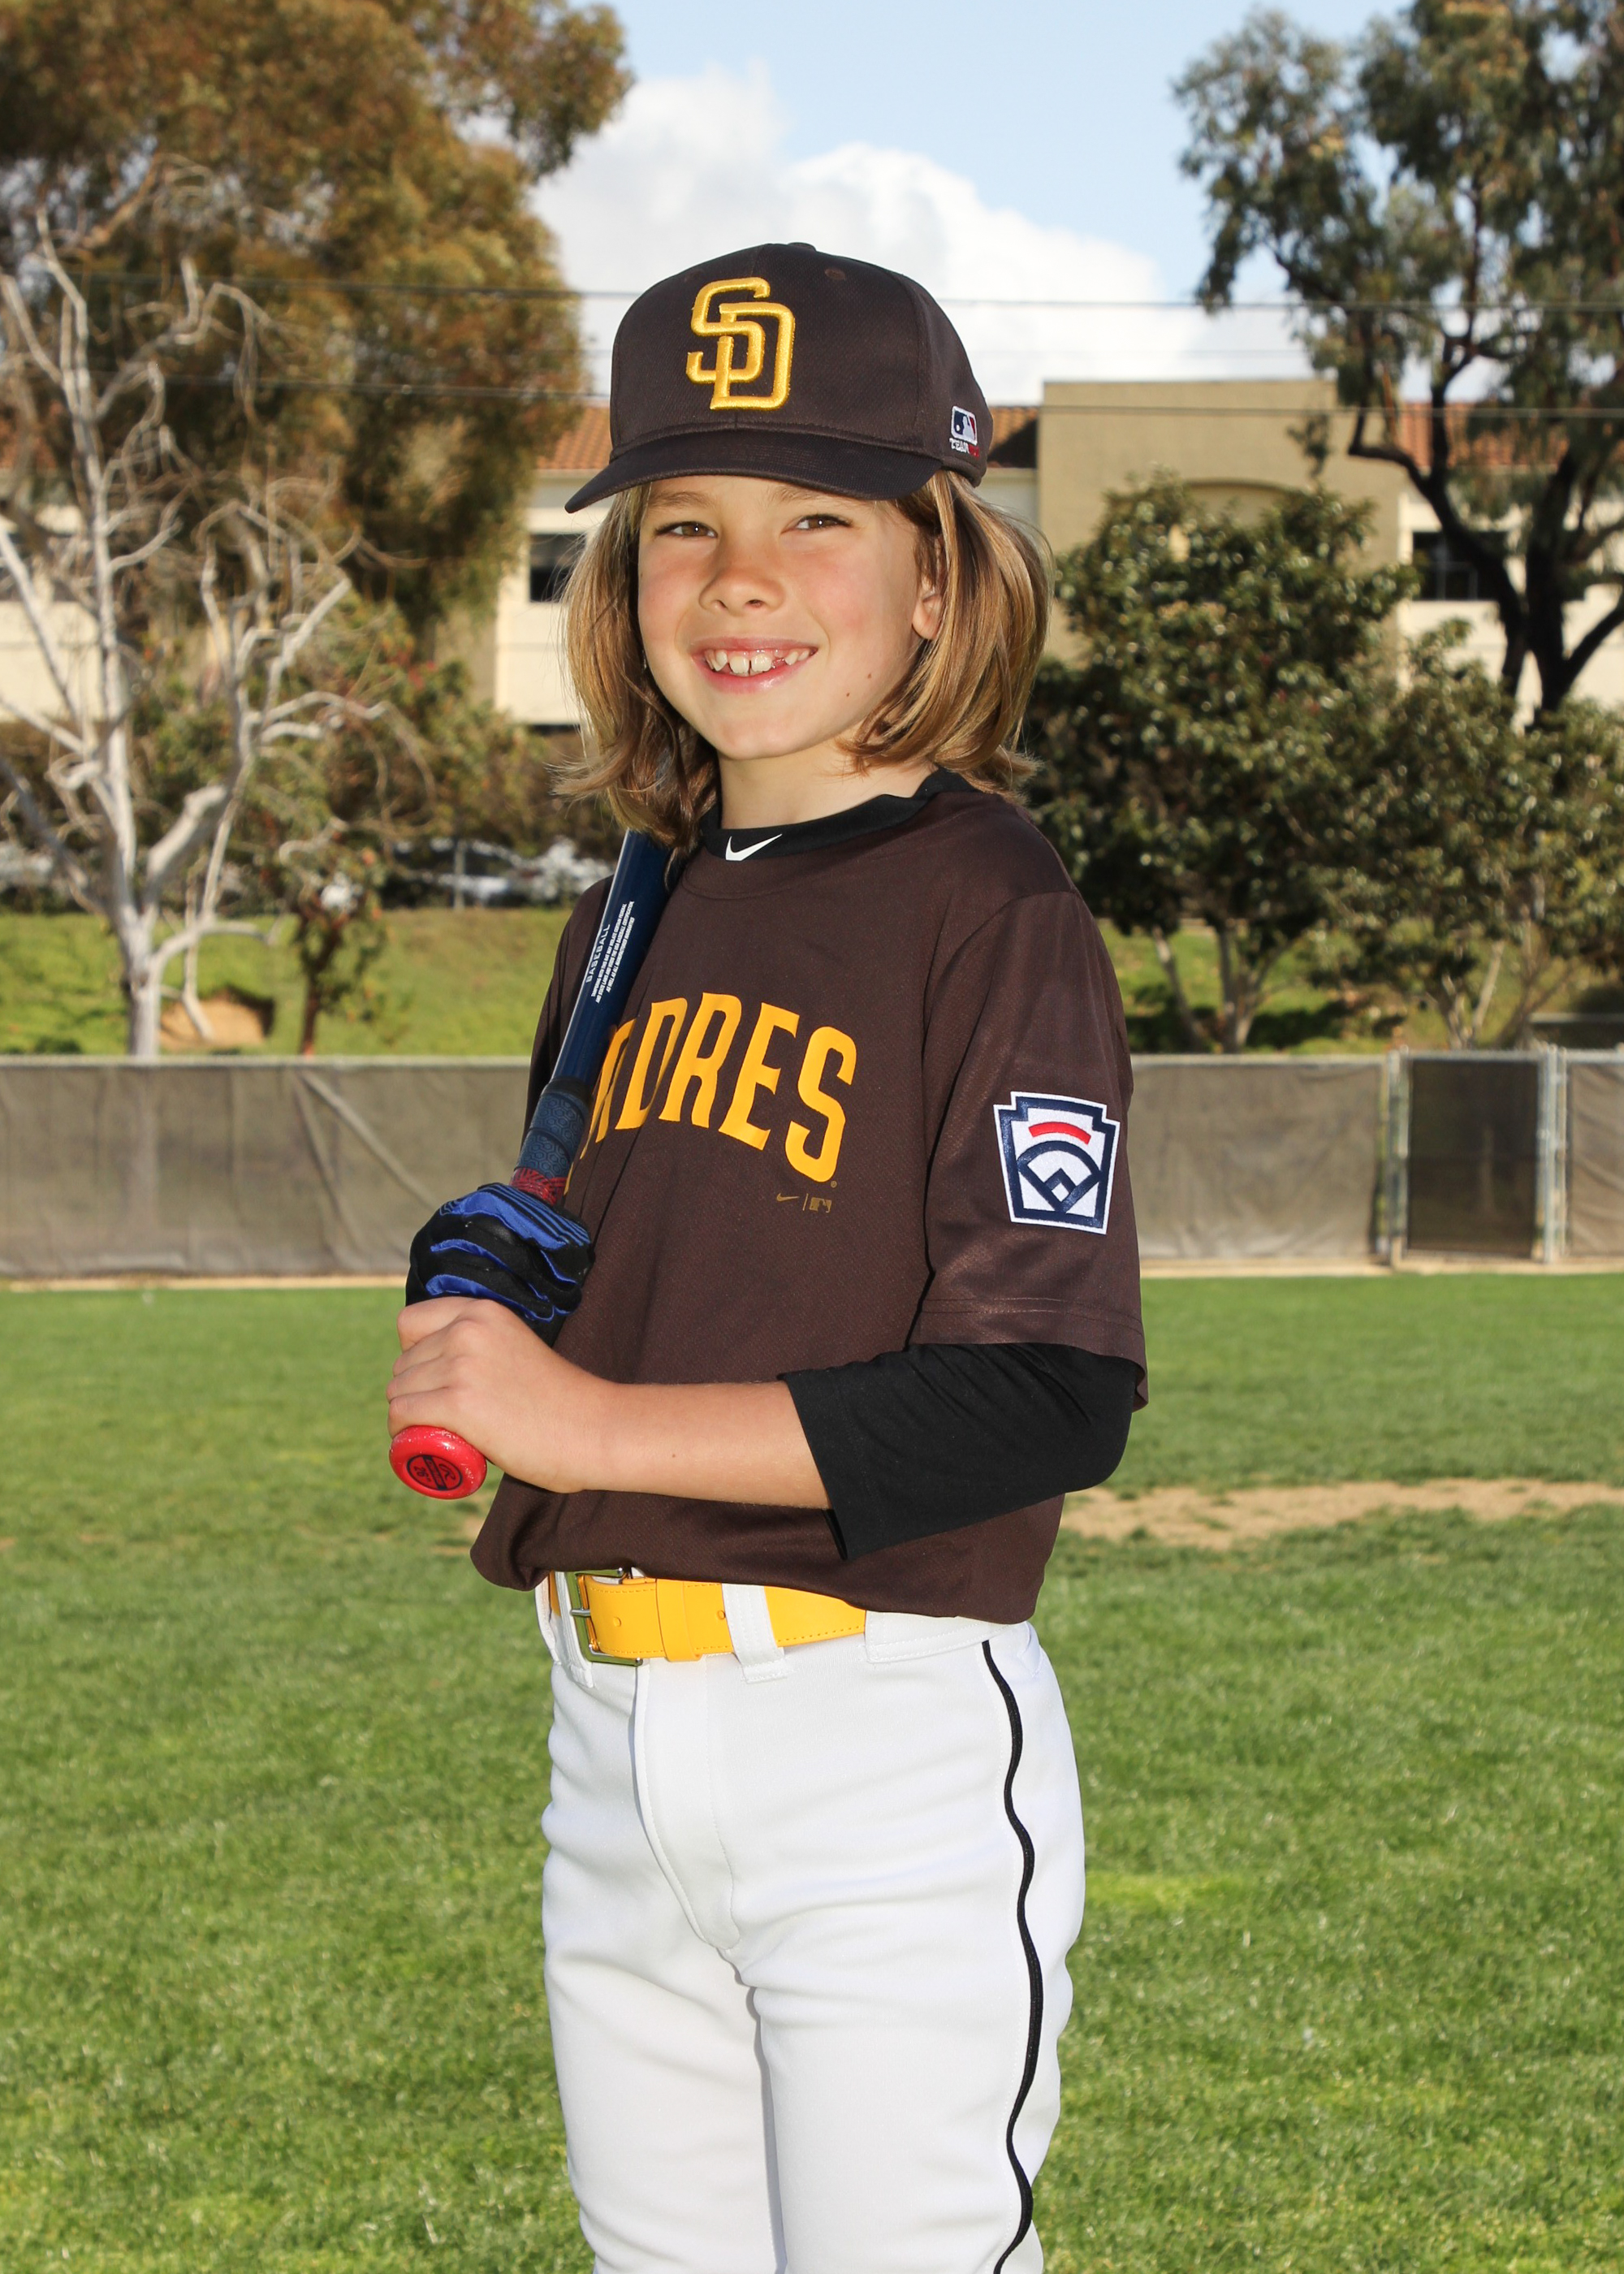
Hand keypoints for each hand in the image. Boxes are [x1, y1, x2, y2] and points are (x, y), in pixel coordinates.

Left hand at [389, 1298, 608, 1492]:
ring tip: (434, 1432)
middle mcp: (468, 1330)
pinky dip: (400, 1433)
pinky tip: (413, 1441)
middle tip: (441, 1418)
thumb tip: (450, 1369)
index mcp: (483, 1312)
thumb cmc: (561, 1400)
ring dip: (406, 1415)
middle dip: (413, 1391)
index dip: (413, 1354)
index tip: (431, 1379)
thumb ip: (487, 1346)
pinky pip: (402, 1415)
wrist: (595, 1428)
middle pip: (403, 1363)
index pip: (409, 1322)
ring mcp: (462, 1365)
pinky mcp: (458, 1403)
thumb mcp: (516, 1347)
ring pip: (398, 1391)